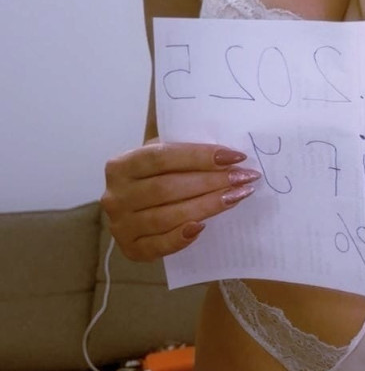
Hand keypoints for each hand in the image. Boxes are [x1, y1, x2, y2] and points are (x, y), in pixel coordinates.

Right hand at [102, 141, 261, 260]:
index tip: (235, 156)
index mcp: (121, 165)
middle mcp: (115, 196)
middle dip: (211, 181)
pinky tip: (203, 226)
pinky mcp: (130, 250)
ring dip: (206, 207)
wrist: (135, 205)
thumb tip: (219, 121)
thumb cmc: (155, 172)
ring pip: (167, 217)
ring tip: (236, 196)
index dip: (200, 156)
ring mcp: (120, 226)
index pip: (163, 157)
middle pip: (168, 188)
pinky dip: (180, 238)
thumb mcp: (159, 148)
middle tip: (244, 177)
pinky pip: (158, 247)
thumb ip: (179, 136)